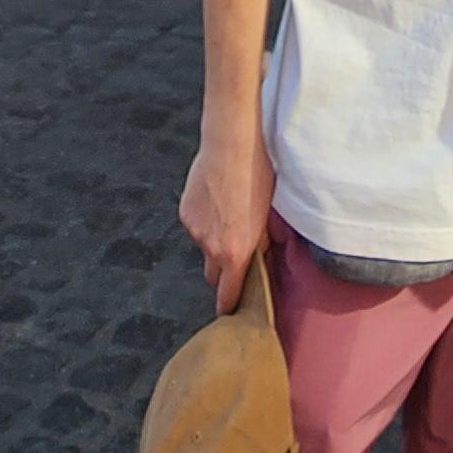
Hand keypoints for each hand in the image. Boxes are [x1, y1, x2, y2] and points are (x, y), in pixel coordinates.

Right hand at [180, 117, 274, 312]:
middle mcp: (211, 247)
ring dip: (213, 237)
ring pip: (203, 245)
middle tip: (234, 252)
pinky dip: (203, 218)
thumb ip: (260, 240)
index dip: (229, 305)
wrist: (232, 142)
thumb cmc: (258, 172)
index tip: (231, 310)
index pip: (227, 294)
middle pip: (212, 274)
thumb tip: (259, 250)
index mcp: (235, 252)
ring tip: (227, 210)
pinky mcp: (185, 211)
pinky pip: (195, 224)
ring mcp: (195, 229)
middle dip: (221, 270)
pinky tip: (215, 197)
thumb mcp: (268, 212)